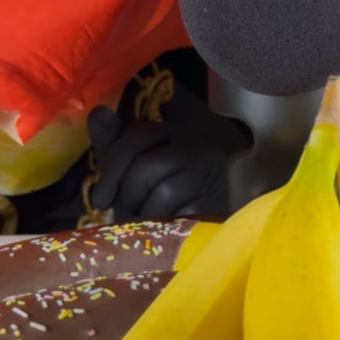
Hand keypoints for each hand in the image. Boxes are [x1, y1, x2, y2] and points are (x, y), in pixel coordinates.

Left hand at [88, 86, 250, 219]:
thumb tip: (97, 113)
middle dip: (126, 196)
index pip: (134, 140)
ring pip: (161, 194)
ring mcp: (207, 171)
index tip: (99, 200)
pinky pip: (182, 215)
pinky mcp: (218, 199)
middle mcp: (191, 144)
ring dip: (144, 213)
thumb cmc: (182, 170)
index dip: (111, 169)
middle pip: (144, 168)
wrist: (242, 182)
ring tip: (142, 221)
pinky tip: (163, 227)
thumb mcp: (150, 151)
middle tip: (121, 213)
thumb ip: (119, 138)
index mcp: (172, 129)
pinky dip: (165, 225)